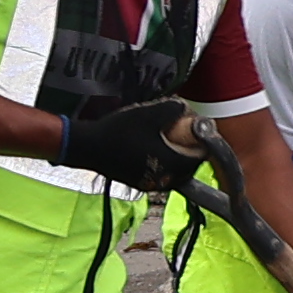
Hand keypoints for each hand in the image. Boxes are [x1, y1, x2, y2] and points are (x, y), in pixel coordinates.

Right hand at [55, 94, 203, 192]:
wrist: (89, 148)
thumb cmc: (120, 132)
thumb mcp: (148, 114)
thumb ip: (172, 109)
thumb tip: (185, 108)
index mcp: (171, 164)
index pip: (200, 158)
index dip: (203, 143)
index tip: (199, 130)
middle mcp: (165, 179)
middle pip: (189, 168)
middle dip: (191, 152)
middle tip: (187, 135)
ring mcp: (152, 184)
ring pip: (175, 174)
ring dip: (178, 158)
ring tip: (172, 141)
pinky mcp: (140, 184)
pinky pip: (161, 175)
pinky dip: (164, 164)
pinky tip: (155, 149)